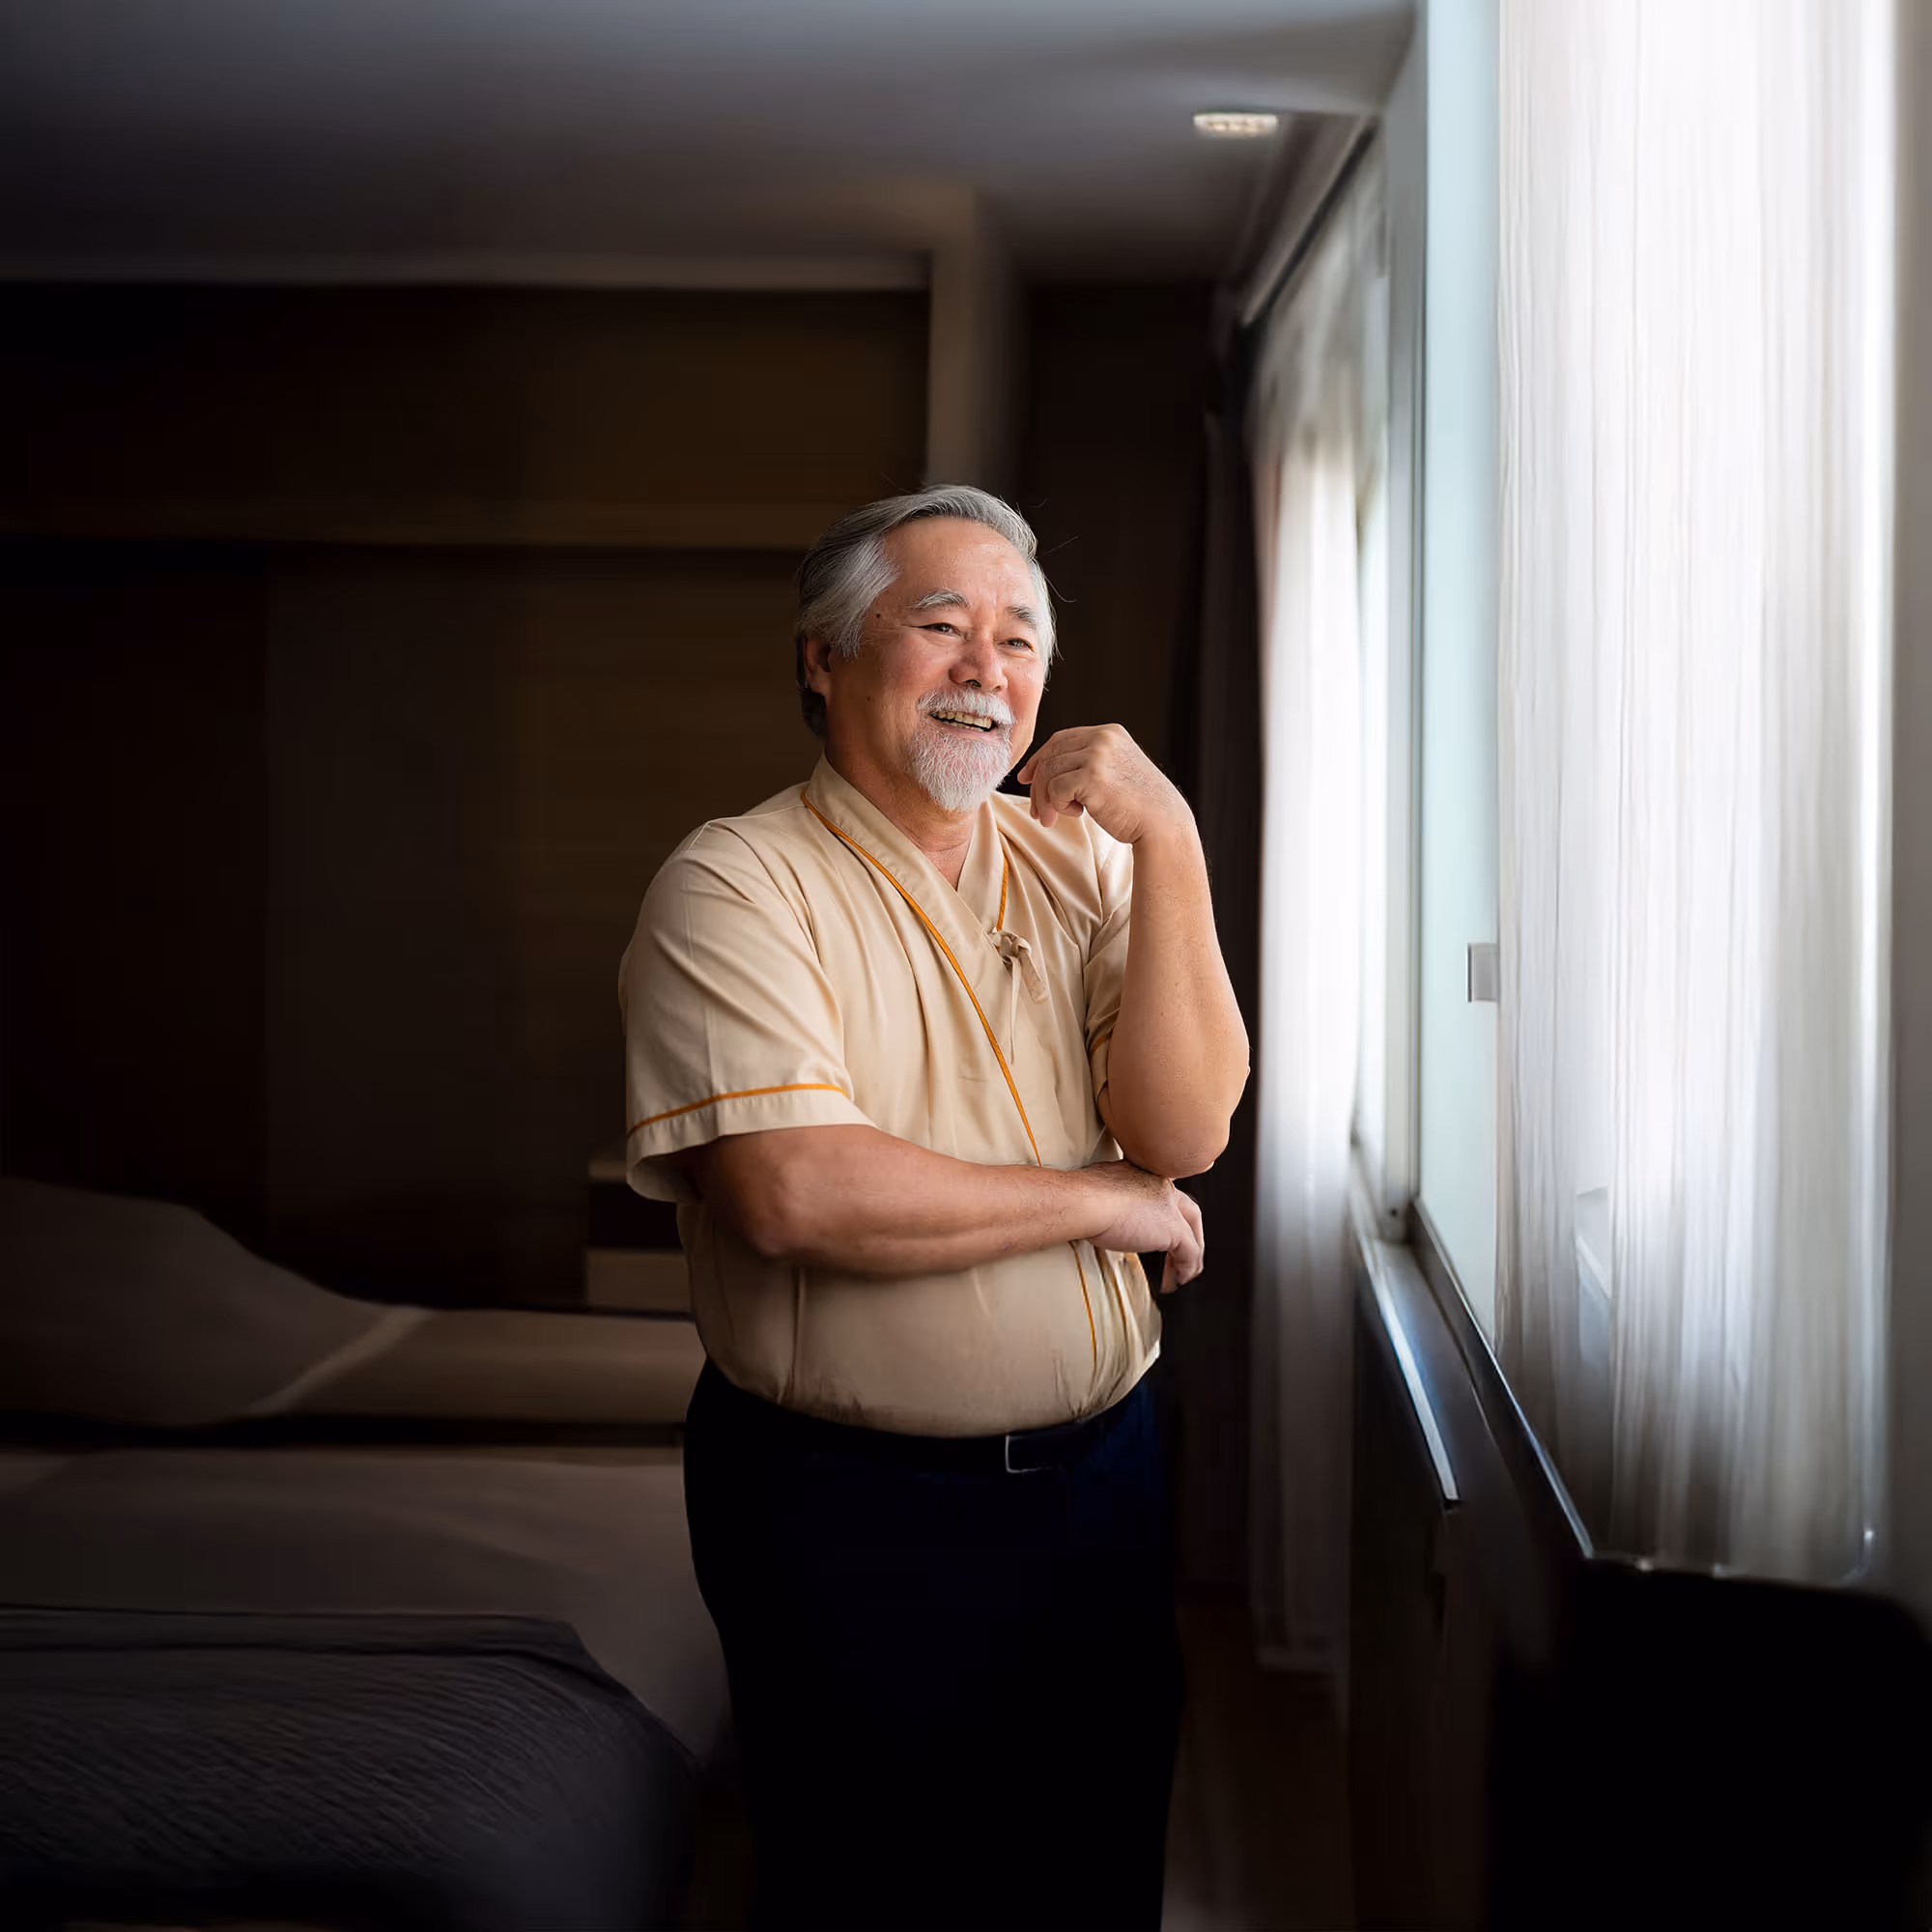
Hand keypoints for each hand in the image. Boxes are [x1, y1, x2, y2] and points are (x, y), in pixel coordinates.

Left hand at [1014, 724, 1193, 845]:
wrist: (1162, 824)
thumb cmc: (1138, 805)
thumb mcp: (1114, 770)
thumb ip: (1086, 762)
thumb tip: (1039, 771)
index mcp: (1109, 732)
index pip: (1061, 739)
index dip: (1039, 759)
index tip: (1027, 779)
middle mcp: (1102, 738)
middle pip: (1050, 755)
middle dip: (1038, 785)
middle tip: (1039, 812)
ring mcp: (1098, 755)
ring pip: (1049, 772)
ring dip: (1047, 800)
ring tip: (1058, 817)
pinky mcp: (1092, 777)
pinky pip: (1055, 789)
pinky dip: (1058, 806)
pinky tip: (1077, 814)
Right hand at [1081, 1160, 1205, 1294]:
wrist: (1084, 1201)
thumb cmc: (1081, 1196)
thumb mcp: (1097, 1191)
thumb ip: (1108, 1199)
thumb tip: (1102, 1214)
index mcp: (1145, 1173)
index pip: (1166, 1194)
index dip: (1168, 1212)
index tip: (1159, 1229)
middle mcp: (1161, 1185)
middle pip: (1189, 1211)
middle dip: (1190, 1234)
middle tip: (1180, 1254)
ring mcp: (1169, 1206)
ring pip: (1191, 1233)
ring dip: (1189, 1256)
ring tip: (1181, 1273)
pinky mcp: (1173, 1228)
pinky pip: (1190, 1252)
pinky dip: (1187, 1268)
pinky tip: (1179, 1279)